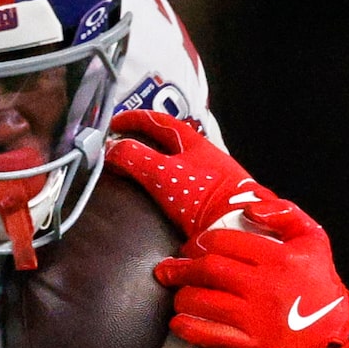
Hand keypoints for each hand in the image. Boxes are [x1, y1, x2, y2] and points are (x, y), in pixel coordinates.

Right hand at [102, 111, 267, 239]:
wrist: (237, 227)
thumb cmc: (204, 197)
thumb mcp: (163, 174)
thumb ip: (135, 158)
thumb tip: (111, 148)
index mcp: (194, 143)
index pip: (159, 121)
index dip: (134, 119)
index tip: (114, 124)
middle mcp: (206, 156)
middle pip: (171, 139)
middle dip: (147, 138)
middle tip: (125, 143)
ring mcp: (213, 178)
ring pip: (181, 161)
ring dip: (159, 161)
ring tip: (140, 169)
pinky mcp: (215, 200)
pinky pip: (187, 183)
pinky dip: (170, 183)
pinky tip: (166, 195)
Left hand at [154, 198, 348, 347]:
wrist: (335, 331)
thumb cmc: (318, 281)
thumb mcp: (312, 238)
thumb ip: (284, 213)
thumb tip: (249, 205)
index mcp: (277, 257)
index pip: (225, 242)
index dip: (200, 243)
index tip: (190, 247)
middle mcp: (264, 286)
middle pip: (209, 270)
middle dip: (181, 267)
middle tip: (167, 268)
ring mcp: (256, 318)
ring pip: (204, 301)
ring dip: (182, 296)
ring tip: (177, 293)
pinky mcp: (251, 345)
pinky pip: (211, 335)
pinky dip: (188, 328)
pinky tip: (177, 322)